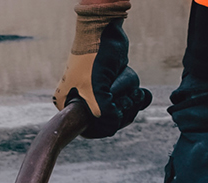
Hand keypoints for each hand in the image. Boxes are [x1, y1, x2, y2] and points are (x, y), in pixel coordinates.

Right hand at [53, 2, 151, 139]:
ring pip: (120, 109)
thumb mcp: (96, 89)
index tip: (113, 107)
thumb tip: (115, 123)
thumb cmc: (94, 57)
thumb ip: (104, 112)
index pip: (91, 128)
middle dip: (120, 106)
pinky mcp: (111, 86)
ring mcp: (97, 94)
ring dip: (128, 96)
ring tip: (123, 81)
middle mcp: (81, 101)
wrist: (103, 29)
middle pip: (108, 121)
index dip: (107, 122)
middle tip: (118, 90)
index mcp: (68, 104)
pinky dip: (135, 93)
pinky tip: (138, 90)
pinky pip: (126, 99)